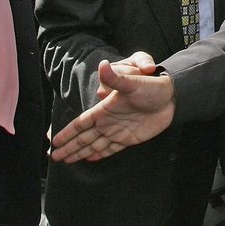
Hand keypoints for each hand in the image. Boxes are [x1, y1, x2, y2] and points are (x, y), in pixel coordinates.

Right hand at [50, 55, 175, 162]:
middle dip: (68, 147)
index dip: (67, 133)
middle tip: (54, 157)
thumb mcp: (133, 83)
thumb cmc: (152, 87)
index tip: (53, 141)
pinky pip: (110, 149)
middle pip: (83, 137)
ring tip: (66, 161)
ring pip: (94, 145)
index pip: (80, 124)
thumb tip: (102, 64)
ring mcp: (118, 130)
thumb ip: (116, 78)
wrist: (171, 97)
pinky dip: (99, 154)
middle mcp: (108, 121)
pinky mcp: (129, 138)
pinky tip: (90, 158)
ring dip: (80, 152)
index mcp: (104, 109)